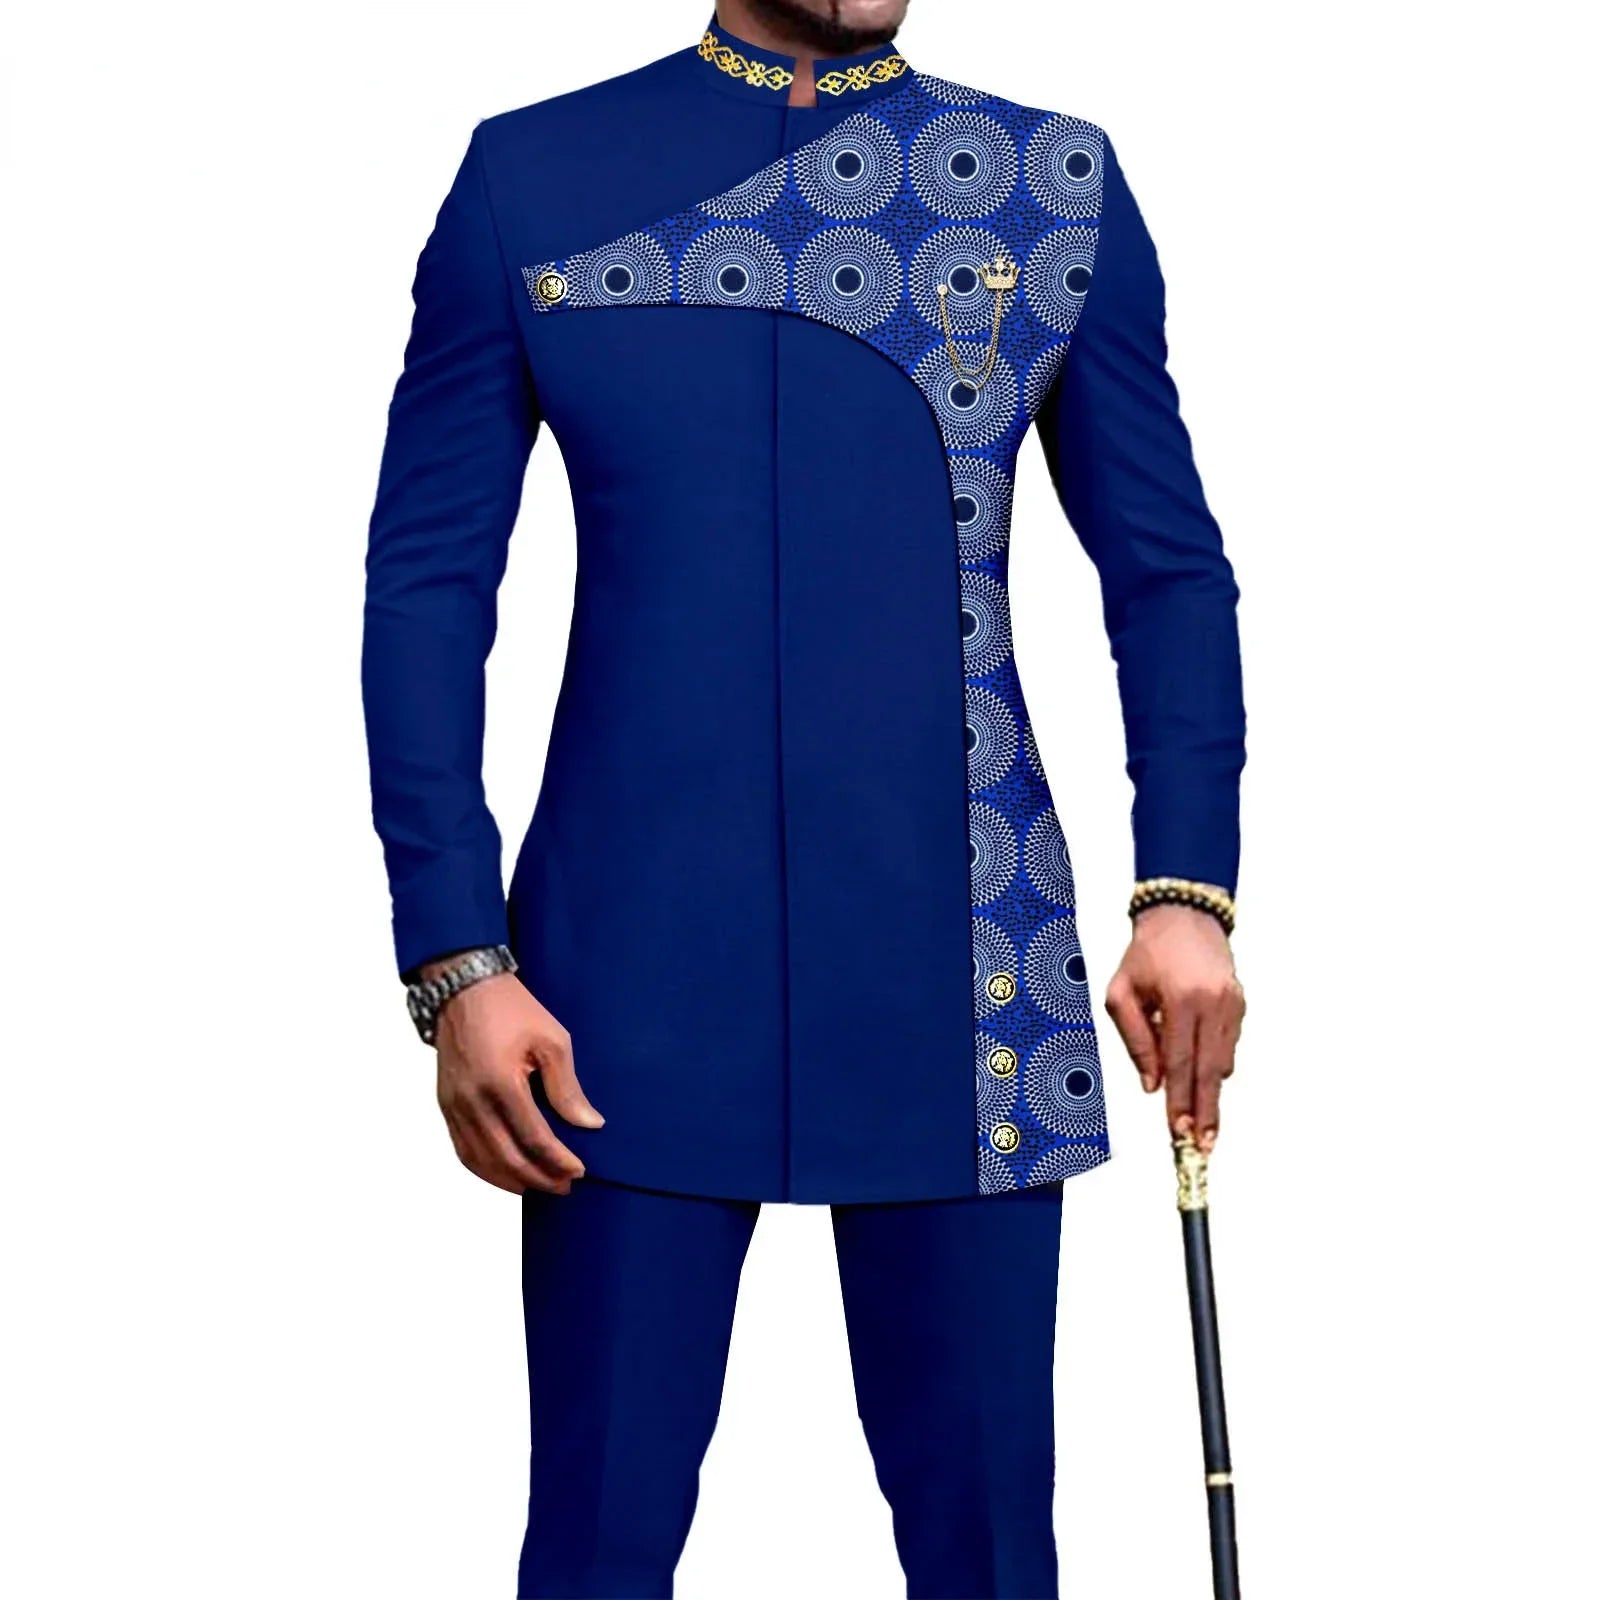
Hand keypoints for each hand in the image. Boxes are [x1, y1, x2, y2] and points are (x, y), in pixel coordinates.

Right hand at [429, 969, 603, 1194]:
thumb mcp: (552, 1039)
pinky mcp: (445, 1105)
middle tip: (565, 1186)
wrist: (464, 988)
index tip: (580, 1171)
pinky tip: (506, 1175)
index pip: (533, 1138)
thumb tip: (589, 1124)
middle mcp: (472, 1100)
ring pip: (481, 1161)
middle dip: (539, 1178)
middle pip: (507, 1158)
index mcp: (500, 1082)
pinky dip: (485, 1169)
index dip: (558, 1160)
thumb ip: (567, 1087)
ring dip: (512, 1181)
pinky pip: (463, 1150)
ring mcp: (454, 1105)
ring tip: (540, 1186)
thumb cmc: (512, 1008)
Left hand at [1104, 906, 1244, 1152]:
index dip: (1180, 1101)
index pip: (1179, 1062)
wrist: (1183, 915)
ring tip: (1204, 1127)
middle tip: (1204, 1148)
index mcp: (1179, 998)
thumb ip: (1135, 1040)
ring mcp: (1232, 1003)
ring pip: (1224, 1061)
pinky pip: (1228, 1045)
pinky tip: (1202, 1076)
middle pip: (1210, 1070)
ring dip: (1212, 1093)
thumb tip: (1152, 1086)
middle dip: (1207, 1112)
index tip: (1179, 1132)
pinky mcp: (1241, 1003)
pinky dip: (1216, 1064)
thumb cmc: (1145, 955)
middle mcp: (1212, 1001)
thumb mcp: (1121, 992)